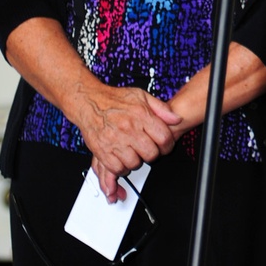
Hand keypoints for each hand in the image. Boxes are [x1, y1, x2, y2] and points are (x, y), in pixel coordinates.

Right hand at [78, 86, 180, 201]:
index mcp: (141, 115)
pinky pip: (117, 168)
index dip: (167, 145)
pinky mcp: (102, 151)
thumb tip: (176, 119)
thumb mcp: (142, 96)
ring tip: (134, 153)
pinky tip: (122, 158)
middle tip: (147, 150)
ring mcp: (115, 141)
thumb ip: (161, 108)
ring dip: (137, 161)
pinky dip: (122, 167)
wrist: (89, 101)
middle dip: (152, 154)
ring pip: (135, 163)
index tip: (165, 146)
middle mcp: (128, 129)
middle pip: (151, 154)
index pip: (163, 138)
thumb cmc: (115, 99)